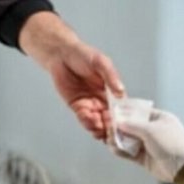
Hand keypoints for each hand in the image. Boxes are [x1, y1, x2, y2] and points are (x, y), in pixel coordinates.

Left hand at [19, 12, 124, 140]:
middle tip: (110, 128)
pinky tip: (90, 120)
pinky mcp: (78, 107)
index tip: (122, 122)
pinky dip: (88, 122)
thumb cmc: (83, 54)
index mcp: (113, 90)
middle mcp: (103, 100)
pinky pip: (84, 119)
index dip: (122, 117)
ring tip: (99, 127)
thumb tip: (121, 91)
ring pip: (98, 122)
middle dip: (111, 126)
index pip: (121, 108)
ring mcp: (91, 104)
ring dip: (100, 128)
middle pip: (110, 119)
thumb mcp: (101, 62)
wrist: (61, 54)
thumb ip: (111, 76)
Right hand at [114, 110, 183, 182]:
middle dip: (119, 127)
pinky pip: (129, 152)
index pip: (139, 111)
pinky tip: (113, 148)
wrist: (182, 167)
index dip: (126, 112)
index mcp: (159, 118)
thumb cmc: (171, 143)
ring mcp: (149, 145)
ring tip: (109, 139)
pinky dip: (121, 150)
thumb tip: (117, 122)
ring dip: (118, 139)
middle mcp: (153, 130)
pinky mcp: (145, 158)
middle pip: (131, 126)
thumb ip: (132, 125)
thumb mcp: (151, 130)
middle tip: (108, 127)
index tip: (112, 112)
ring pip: (129, 140)